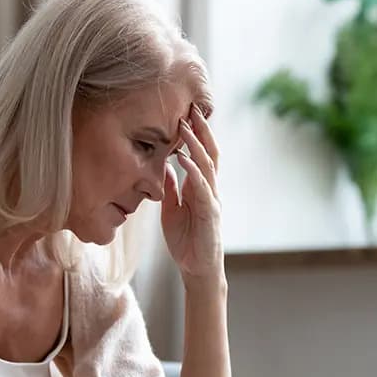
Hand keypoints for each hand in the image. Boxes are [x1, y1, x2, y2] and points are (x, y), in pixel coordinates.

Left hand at [161, 103, 222, 280]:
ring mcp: (212, 200)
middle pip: (209, 153)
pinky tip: (183, 159)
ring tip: (186, 126)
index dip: (196, 134)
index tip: (185, 112)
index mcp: (200, 187)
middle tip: (192, 107)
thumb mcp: (172, 209)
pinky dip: (193, 172)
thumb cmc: (186, 240)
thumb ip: (171, 188)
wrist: (197, 269)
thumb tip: (164, 166)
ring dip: (196, 145)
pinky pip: (202, 189)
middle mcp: (209, 190)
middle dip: (201, 130)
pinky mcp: (210, 214)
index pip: (201, 154)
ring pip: (207, 166)